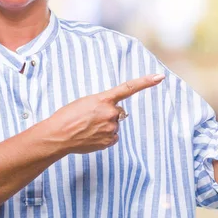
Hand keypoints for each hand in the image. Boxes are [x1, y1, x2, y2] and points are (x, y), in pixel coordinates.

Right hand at [48, 74, 164, 153]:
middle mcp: (111, 113)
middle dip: (108, 114)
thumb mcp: (85, 102)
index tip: (160, 77)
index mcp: (103, 99)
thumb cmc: (67, 117)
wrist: (58, 136)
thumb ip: (102, 105)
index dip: (145, 82)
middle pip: (117, 112)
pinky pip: (112, 137)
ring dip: (104, 126)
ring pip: (113, 125)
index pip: (129, 88)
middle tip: (90, 118)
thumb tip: (114, 116)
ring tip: (86, 128)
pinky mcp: (109, 141)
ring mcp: (111, 128)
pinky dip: (104, 137)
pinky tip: (91, 136)